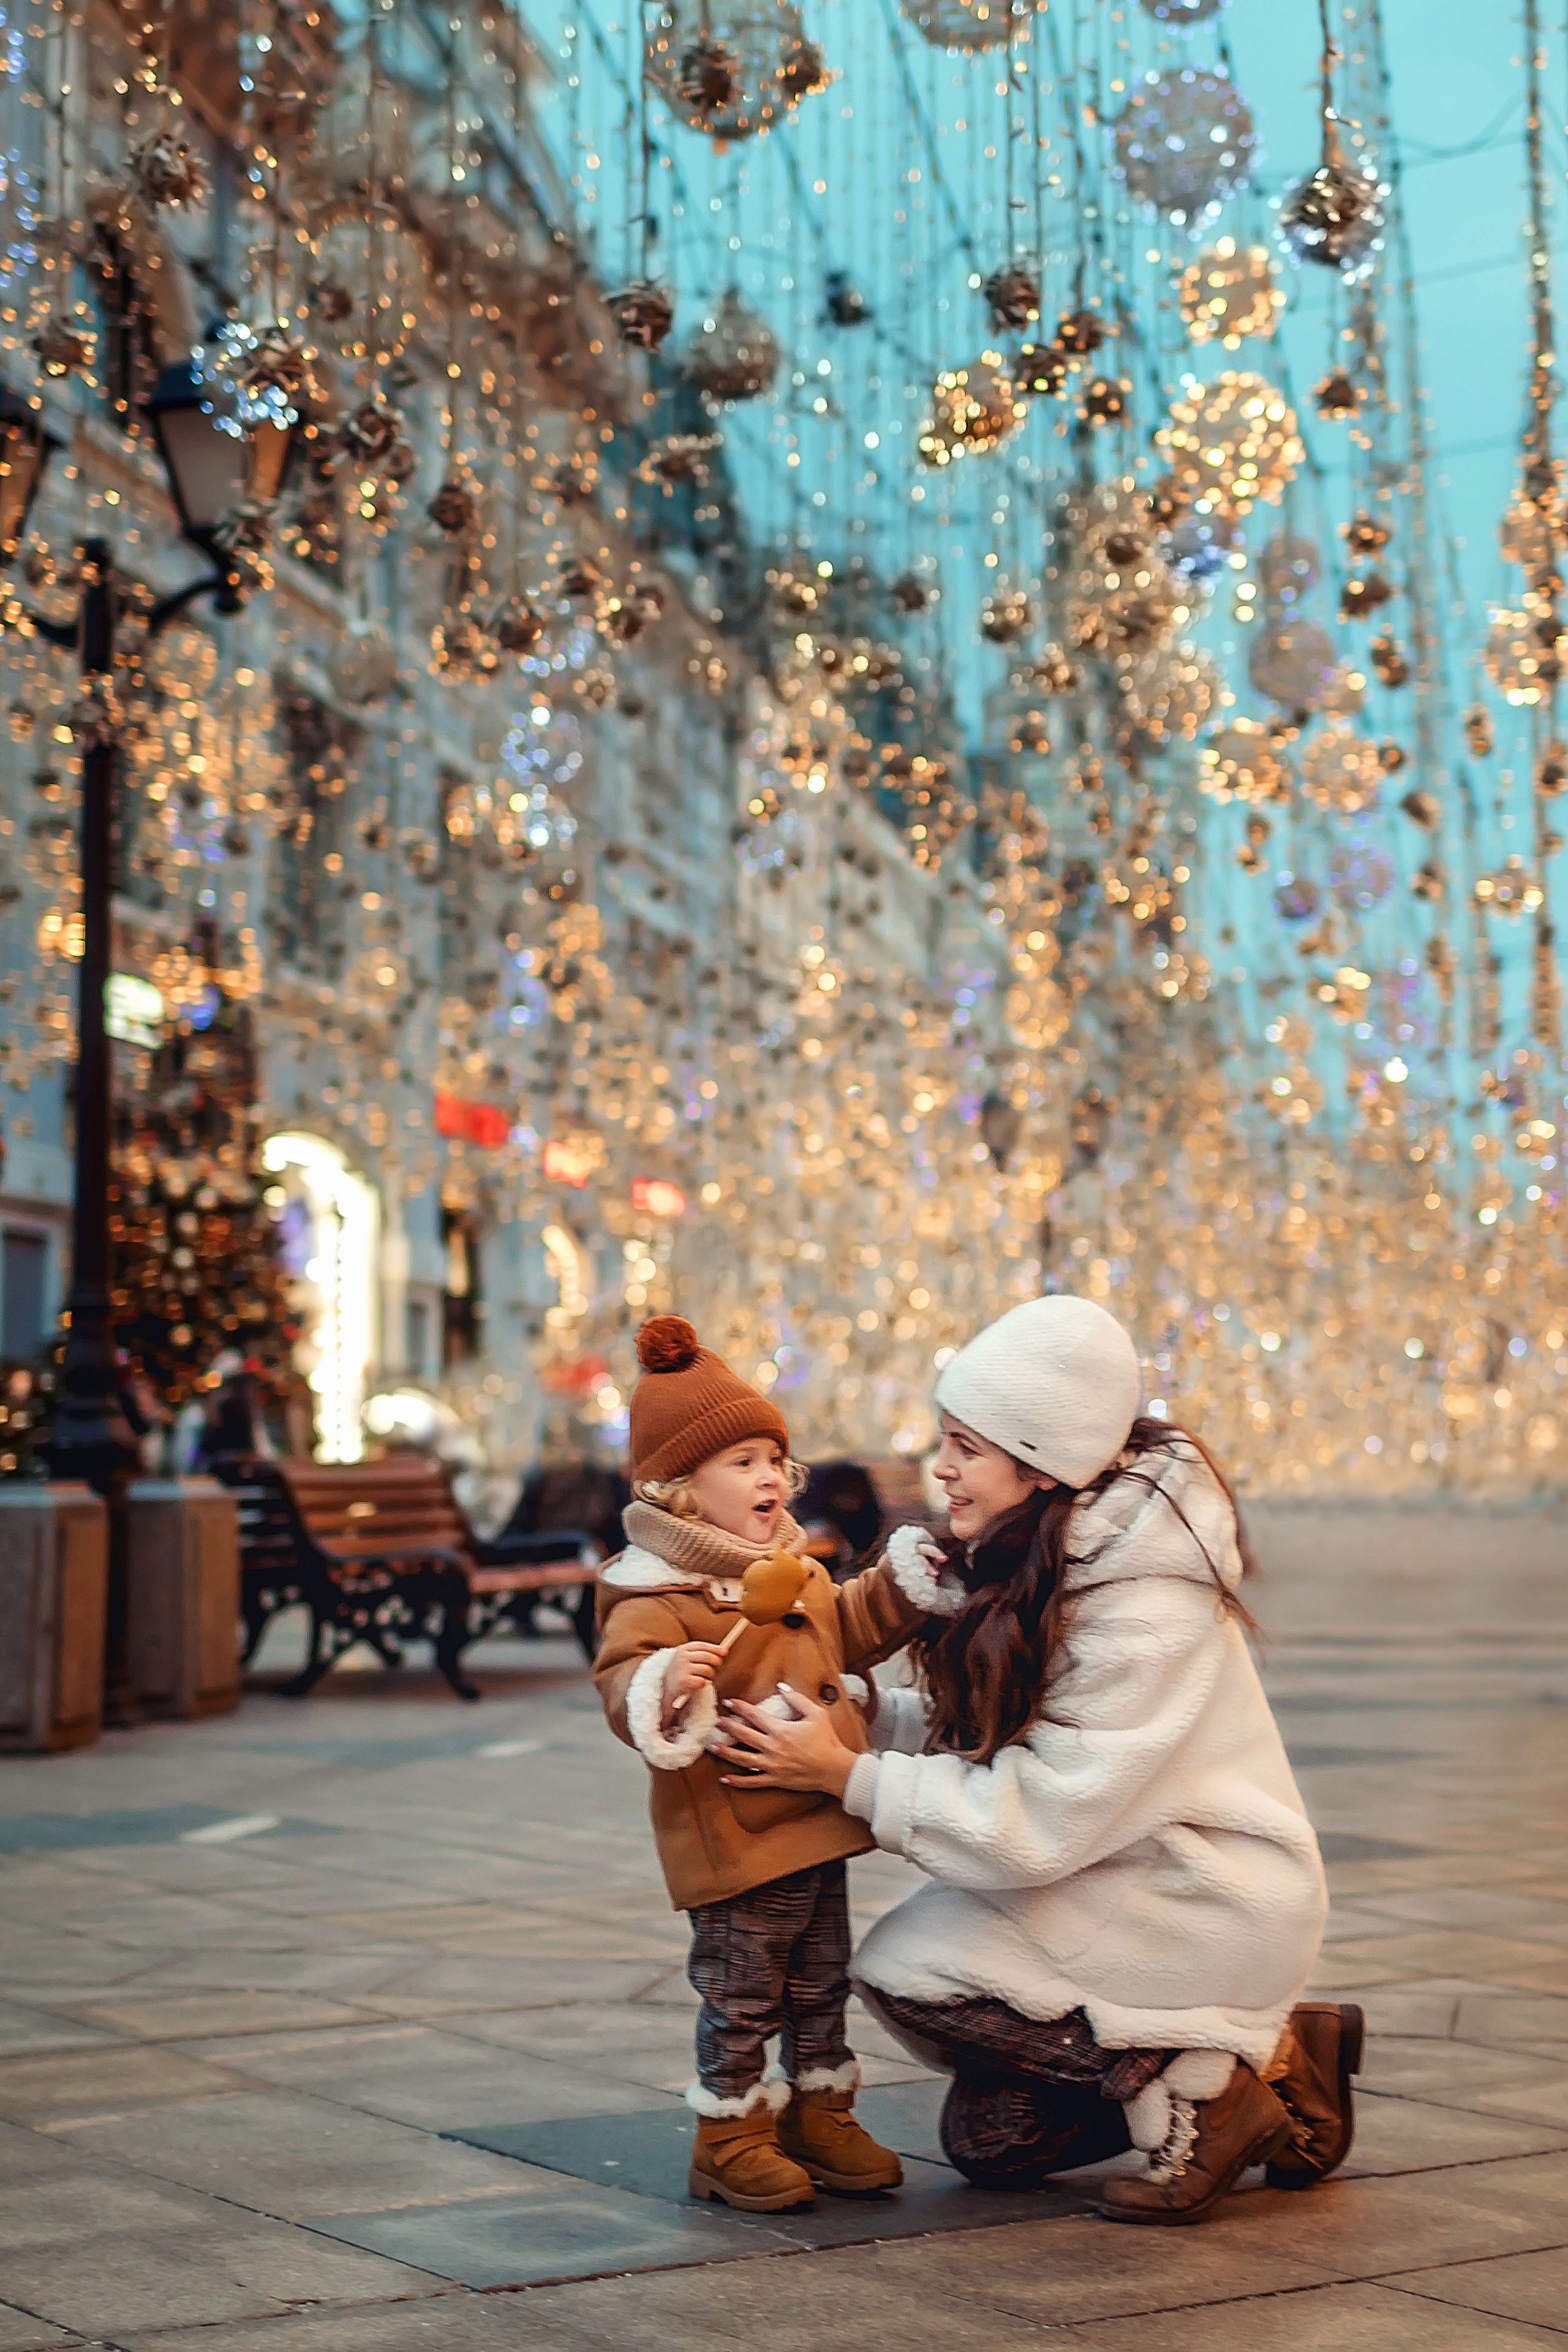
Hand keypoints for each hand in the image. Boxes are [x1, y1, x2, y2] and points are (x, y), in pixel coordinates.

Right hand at [662, 1642, 726, 1723]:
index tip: (724, 1652)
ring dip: (710, 1675)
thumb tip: (723, 1651)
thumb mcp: (685, 1657)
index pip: (702, 1645)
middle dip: (716, 1662)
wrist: (665, 1688)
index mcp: (682, 1649)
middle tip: (717, 1667)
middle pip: (707, 1657)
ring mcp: (682, 1669)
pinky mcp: (684, 1682)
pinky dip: (703, 1683)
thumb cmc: (680, 1671)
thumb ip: (700, 1652)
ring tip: (705, 1677)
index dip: (715, 1648)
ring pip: (707, 1670)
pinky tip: (697, 1683)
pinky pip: (702, 1681)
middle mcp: (681, 1658)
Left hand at [710, 1685, 854, 1799]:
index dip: (739, 1707)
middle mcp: (772, 1748)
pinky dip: (737, 1781)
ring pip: (742, 1759)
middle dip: (727, 1727)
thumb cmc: (827, 1741)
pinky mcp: (774, 1780)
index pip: (754, 1715)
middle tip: (715, 1721)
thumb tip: (781, 1686)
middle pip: (743, 1735)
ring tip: (712, 1747)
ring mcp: (771, 1766)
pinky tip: (725, 1778)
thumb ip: (797, 1699)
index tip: (728, 1702)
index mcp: (780, 1730)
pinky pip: (752, 1782)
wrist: (834, 1769)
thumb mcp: (816, 1714)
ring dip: (725, 1752)